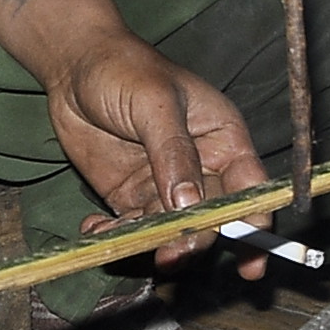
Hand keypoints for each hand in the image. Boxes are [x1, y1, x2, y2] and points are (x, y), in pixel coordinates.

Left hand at [47, 30, 270, 277]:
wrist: (74, 67)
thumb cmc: (126, 70)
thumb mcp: (155, 104)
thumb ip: (173, 153)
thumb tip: (190, 204)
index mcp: (223, 138)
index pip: (250, 187)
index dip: (255, 224)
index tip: (251, 262)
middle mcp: (202, 167)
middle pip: (211, 218)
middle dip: (193, 240)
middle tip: (169, 253)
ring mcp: (165, 185)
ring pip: (171, 230)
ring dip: (149, 243)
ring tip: (117, 238)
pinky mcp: (131, 197)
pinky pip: (133, 229)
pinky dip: (117, 238)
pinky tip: (96, 229)